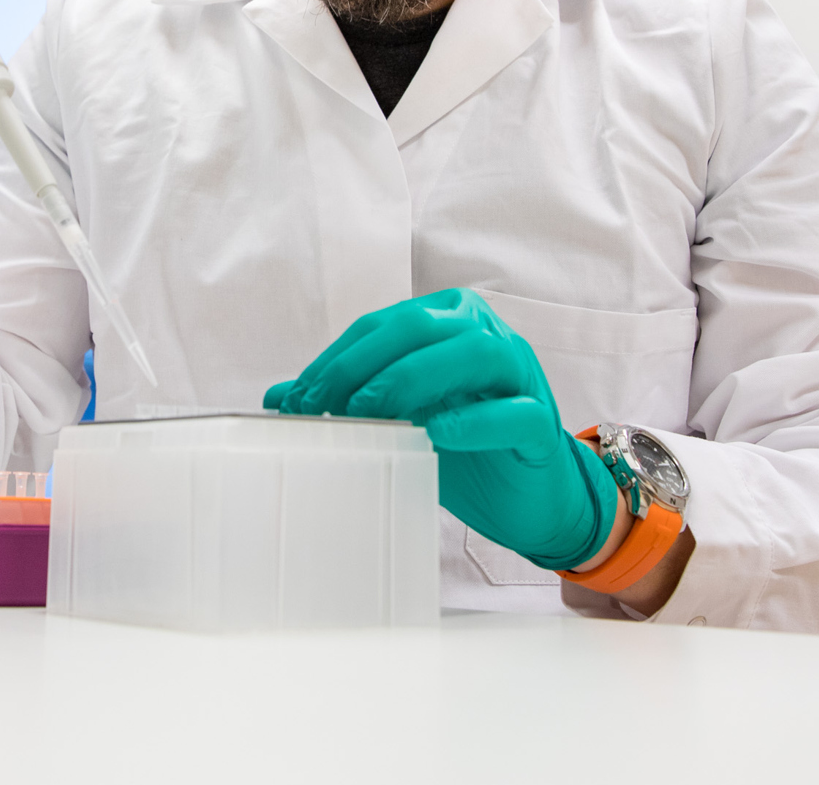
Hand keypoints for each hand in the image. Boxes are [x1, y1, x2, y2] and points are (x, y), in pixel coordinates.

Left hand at [265, 288, 613, 570]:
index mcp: (449, 321)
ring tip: (370, 412)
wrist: (531, 498)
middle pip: (420, 328)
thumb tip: (277, 396)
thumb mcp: (400, 420)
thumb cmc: (465, 449)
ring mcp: (520, 375)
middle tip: (320, 406)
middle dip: (361, 364)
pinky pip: (512, 412)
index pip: (382, 327)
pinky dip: (474, 419)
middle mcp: (486, 335)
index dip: (335, 359)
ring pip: (471, 352)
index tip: (295, 400)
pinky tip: (439, 433)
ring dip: (412, 378)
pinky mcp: (541, 422)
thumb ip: (347, 399)